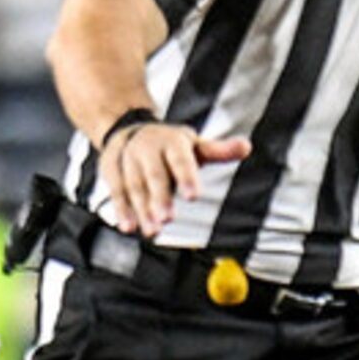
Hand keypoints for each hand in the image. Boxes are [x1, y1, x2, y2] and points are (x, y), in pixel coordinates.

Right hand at [98, 121, 250, 235]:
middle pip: (155, 175)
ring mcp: (128, 160)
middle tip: (168, 220)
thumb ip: (218, 150)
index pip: (180, 160)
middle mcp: (148, 149)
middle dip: (160, 198)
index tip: (193, 196)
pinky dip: (122, 210)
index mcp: (172, 142)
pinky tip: (128, 227)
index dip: (186, 177)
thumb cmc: (168, 144)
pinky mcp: (112, 171)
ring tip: (152, 231)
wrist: (126, 128)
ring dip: (142, 210)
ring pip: (135, 186)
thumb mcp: (194, 145)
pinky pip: (117, 192)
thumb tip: (247, 147)